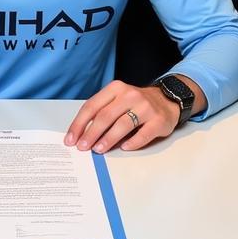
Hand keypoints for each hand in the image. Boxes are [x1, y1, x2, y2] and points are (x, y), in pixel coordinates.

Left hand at [64, 80, 178, 153]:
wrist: (166, 99)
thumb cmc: (136, 102)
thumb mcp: (117, 99)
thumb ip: (102, 111)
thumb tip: (82, 134)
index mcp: (116, 88)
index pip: (92, 106)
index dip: (79, 123)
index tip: (71, 138)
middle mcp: (130, 95)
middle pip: (105, 115)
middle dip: (91, 133)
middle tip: (82, 147)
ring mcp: (145, 107)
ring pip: (123, 124)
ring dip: (108, 139)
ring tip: (98, 149)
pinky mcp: (158, 120)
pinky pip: (143, 134)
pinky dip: (132, 143)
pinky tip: (123, 148)